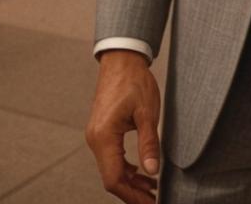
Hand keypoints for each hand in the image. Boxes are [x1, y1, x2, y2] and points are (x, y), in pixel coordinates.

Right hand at [86, 50, 161, 202]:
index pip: (114, 179)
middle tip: (155, 199)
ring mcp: (97, 135)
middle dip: (133, 193)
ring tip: (153, 188)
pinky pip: (112, 158)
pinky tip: (143, 172)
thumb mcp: (147, 112)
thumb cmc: (134, 81)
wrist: (122, 60)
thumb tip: (153, 172)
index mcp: (104, 136)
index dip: (133, 196)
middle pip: (112, 178)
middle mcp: (95, 139)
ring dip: (131, 182)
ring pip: (112, 169)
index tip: (151, 202)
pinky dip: (127, 169)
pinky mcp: (102, 131)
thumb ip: (149, 144)